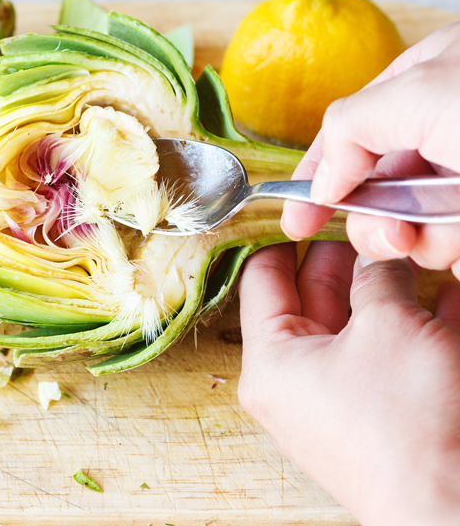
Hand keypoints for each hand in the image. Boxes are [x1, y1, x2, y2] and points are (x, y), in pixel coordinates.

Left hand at [238, 241, 459, 525]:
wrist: (455, 511)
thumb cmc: (408, 420)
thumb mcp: (389, 327)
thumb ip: (377, 277)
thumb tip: (378, 251)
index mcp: (273, 359)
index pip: (263, 278)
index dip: (286, 236)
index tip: (311, 208)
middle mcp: (296, 379)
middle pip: (312, 297)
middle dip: (343, 259)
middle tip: (367, 222)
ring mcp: (338, 397)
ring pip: (356, 323)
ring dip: (383, 287)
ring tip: (405, 247)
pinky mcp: (378, 412)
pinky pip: (387, 353)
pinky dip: (412, 322)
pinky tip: (443, 288)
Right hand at [281, 22, 459, 277]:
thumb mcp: (419, 91)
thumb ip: (349, 127)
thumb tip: (325, 183)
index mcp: (420, 85)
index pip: (345, 134)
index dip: (315, 180)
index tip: (295, 224)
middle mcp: (438, 133)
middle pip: (371, 191)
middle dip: (377, 223)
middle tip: (401, 235)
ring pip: (409, 228)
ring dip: (423, 242)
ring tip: (458, 231)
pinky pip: (446, 248)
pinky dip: (454, 253)